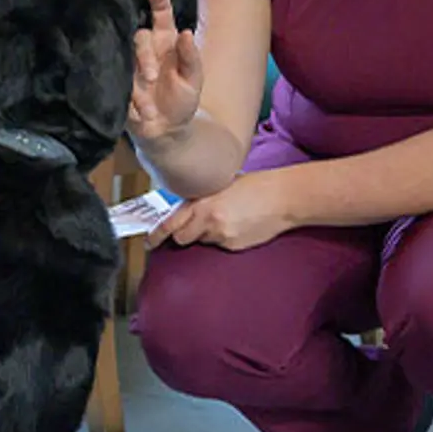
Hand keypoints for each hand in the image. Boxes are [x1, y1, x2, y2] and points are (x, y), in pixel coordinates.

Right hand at [128, 0, 201, 141]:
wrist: (166, 132)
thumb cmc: (182, 101)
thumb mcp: (194, 81)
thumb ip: (191, 58)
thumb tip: (186, 33)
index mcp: (166, 42)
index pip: (161, 15)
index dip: (158, 1)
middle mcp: (146, 49)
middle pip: (138, 35)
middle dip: (144, 54)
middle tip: (152, 78)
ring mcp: (129, 65)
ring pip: (123, 55)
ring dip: (136, 78)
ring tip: (149, 105)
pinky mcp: (117, 81)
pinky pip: (115, 79)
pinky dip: (130, 98)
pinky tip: (140, 110)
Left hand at [146, 171, 293, 252]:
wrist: (282, 198)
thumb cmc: (255, 186)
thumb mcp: (221, 185)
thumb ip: (202, 198)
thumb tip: (188, 210)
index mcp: (202, 202)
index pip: (170, 223)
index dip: (157, 235)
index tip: (150, 242)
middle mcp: (208, 221)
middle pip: (183, 238)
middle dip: (185, 234)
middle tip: (196, 225)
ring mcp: (221, 236)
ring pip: (203, 241)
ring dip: (207, 234)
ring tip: (227, 219)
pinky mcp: (234, 246)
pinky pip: (220, 246)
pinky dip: (224, 238)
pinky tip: (239, 225)